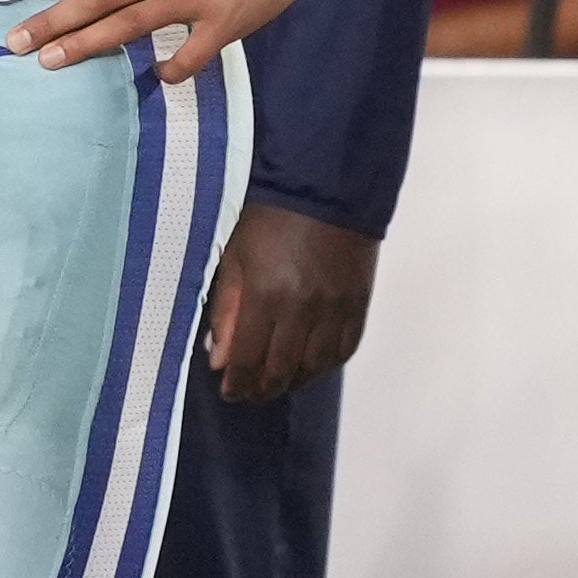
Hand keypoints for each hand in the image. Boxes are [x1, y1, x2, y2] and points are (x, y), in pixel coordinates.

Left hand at [204, 204, 379, 403]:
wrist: (326, 184)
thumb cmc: (270, 215)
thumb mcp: (235, 257)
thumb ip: (226, 310)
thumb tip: (218, 358)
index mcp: (266, 294)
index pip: (249, 360)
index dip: (237, 384)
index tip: (229, 391)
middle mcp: (303, 308)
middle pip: (282, 371)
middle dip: (262, 389)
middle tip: (249, 392)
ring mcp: (335, 308)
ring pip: (315, 368)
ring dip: (293, 380)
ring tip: (278, 380)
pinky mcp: (358, 303)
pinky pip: (344, 350)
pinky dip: (325, 365)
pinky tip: (310, 364)